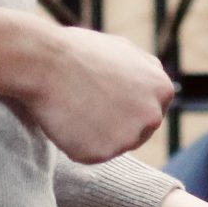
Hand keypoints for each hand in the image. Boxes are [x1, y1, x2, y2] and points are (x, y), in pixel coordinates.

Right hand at [0, 10, 171, 163]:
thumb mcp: (124, 51)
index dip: (125, 108)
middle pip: (137, 134)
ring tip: (74, 108)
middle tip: (86, 106)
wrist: (45, 62)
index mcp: (162, 88)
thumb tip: (152, 85)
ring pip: (114, 147)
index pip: (151, 112)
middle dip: (115, 126)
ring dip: (95, 136)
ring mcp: (130, 137)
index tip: (104, 100)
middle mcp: (152, 115)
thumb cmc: (78, 52)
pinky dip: (76, 144)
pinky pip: (89, 155)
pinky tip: (66, 120)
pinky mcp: (103, 153)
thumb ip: (144, 72)